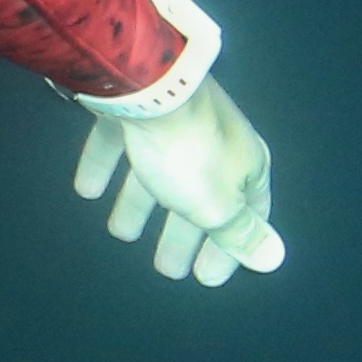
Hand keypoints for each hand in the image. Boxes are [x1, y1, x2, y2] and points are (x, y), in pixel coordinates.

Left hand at [70, 82, 285, 286]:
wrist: (148, 84)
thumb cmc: (189, 153)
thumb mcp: (218, 205)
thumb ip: (239, 233)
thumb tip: (274, 258)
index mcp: (244, 165)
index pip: (247, 216)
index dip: (230, 249)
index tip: (208, 277)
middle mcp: (214, 142)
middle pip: (200, 196)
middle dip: (184, 234)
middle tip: (168, 269)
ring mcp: (173, 122)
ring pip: (159, 170)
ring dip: (140, 203)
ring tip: (121, 232)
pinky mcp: (133, 108)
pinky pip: (120, 144)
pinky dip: (106, 166)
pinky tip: (87, 189)